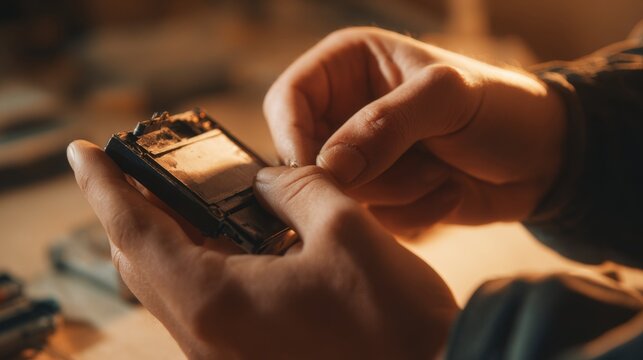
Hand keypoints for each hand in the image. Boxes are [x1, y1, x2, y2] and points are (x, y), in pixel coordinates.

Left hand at [68, 140, 457, 358]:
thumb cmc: (395, 322)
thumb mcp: (347, 230)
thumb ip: (299, 189)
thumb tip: (270, 181)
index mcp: (218, 300)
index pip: (135, 232)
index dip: (106, 187)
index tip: (85, 154)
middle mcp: (208, 337)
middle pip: (143, 263)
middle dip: (138, 209)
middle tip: (148, 169)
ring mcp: (225, 355)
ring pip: (172, 286)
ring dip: (174, 237)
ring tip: (192, 198)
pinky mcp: (248, 359)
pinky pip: (204, 306)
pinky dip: (205, 265)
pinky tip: (236, 240)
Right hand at [264, 27, 565, 232]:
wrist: (543, 158)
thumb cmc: (501, 107)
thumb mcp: (447, 98)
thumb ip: (385, 125)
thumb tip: (329, 166)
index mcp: (349, 66)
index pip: (287, 99)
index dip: (294, 138)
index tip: (322, 174)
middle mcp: (346, 111)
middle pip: (308, 156)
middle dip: (363, 175)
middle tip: (420, 167)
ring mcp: (362, 158)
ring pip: (339, 195)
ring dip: (396, 194)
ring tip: (441, 171)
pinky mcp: (379, 194)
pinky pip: (368, 219)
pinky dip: (411, 213)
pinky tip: (447, 189)